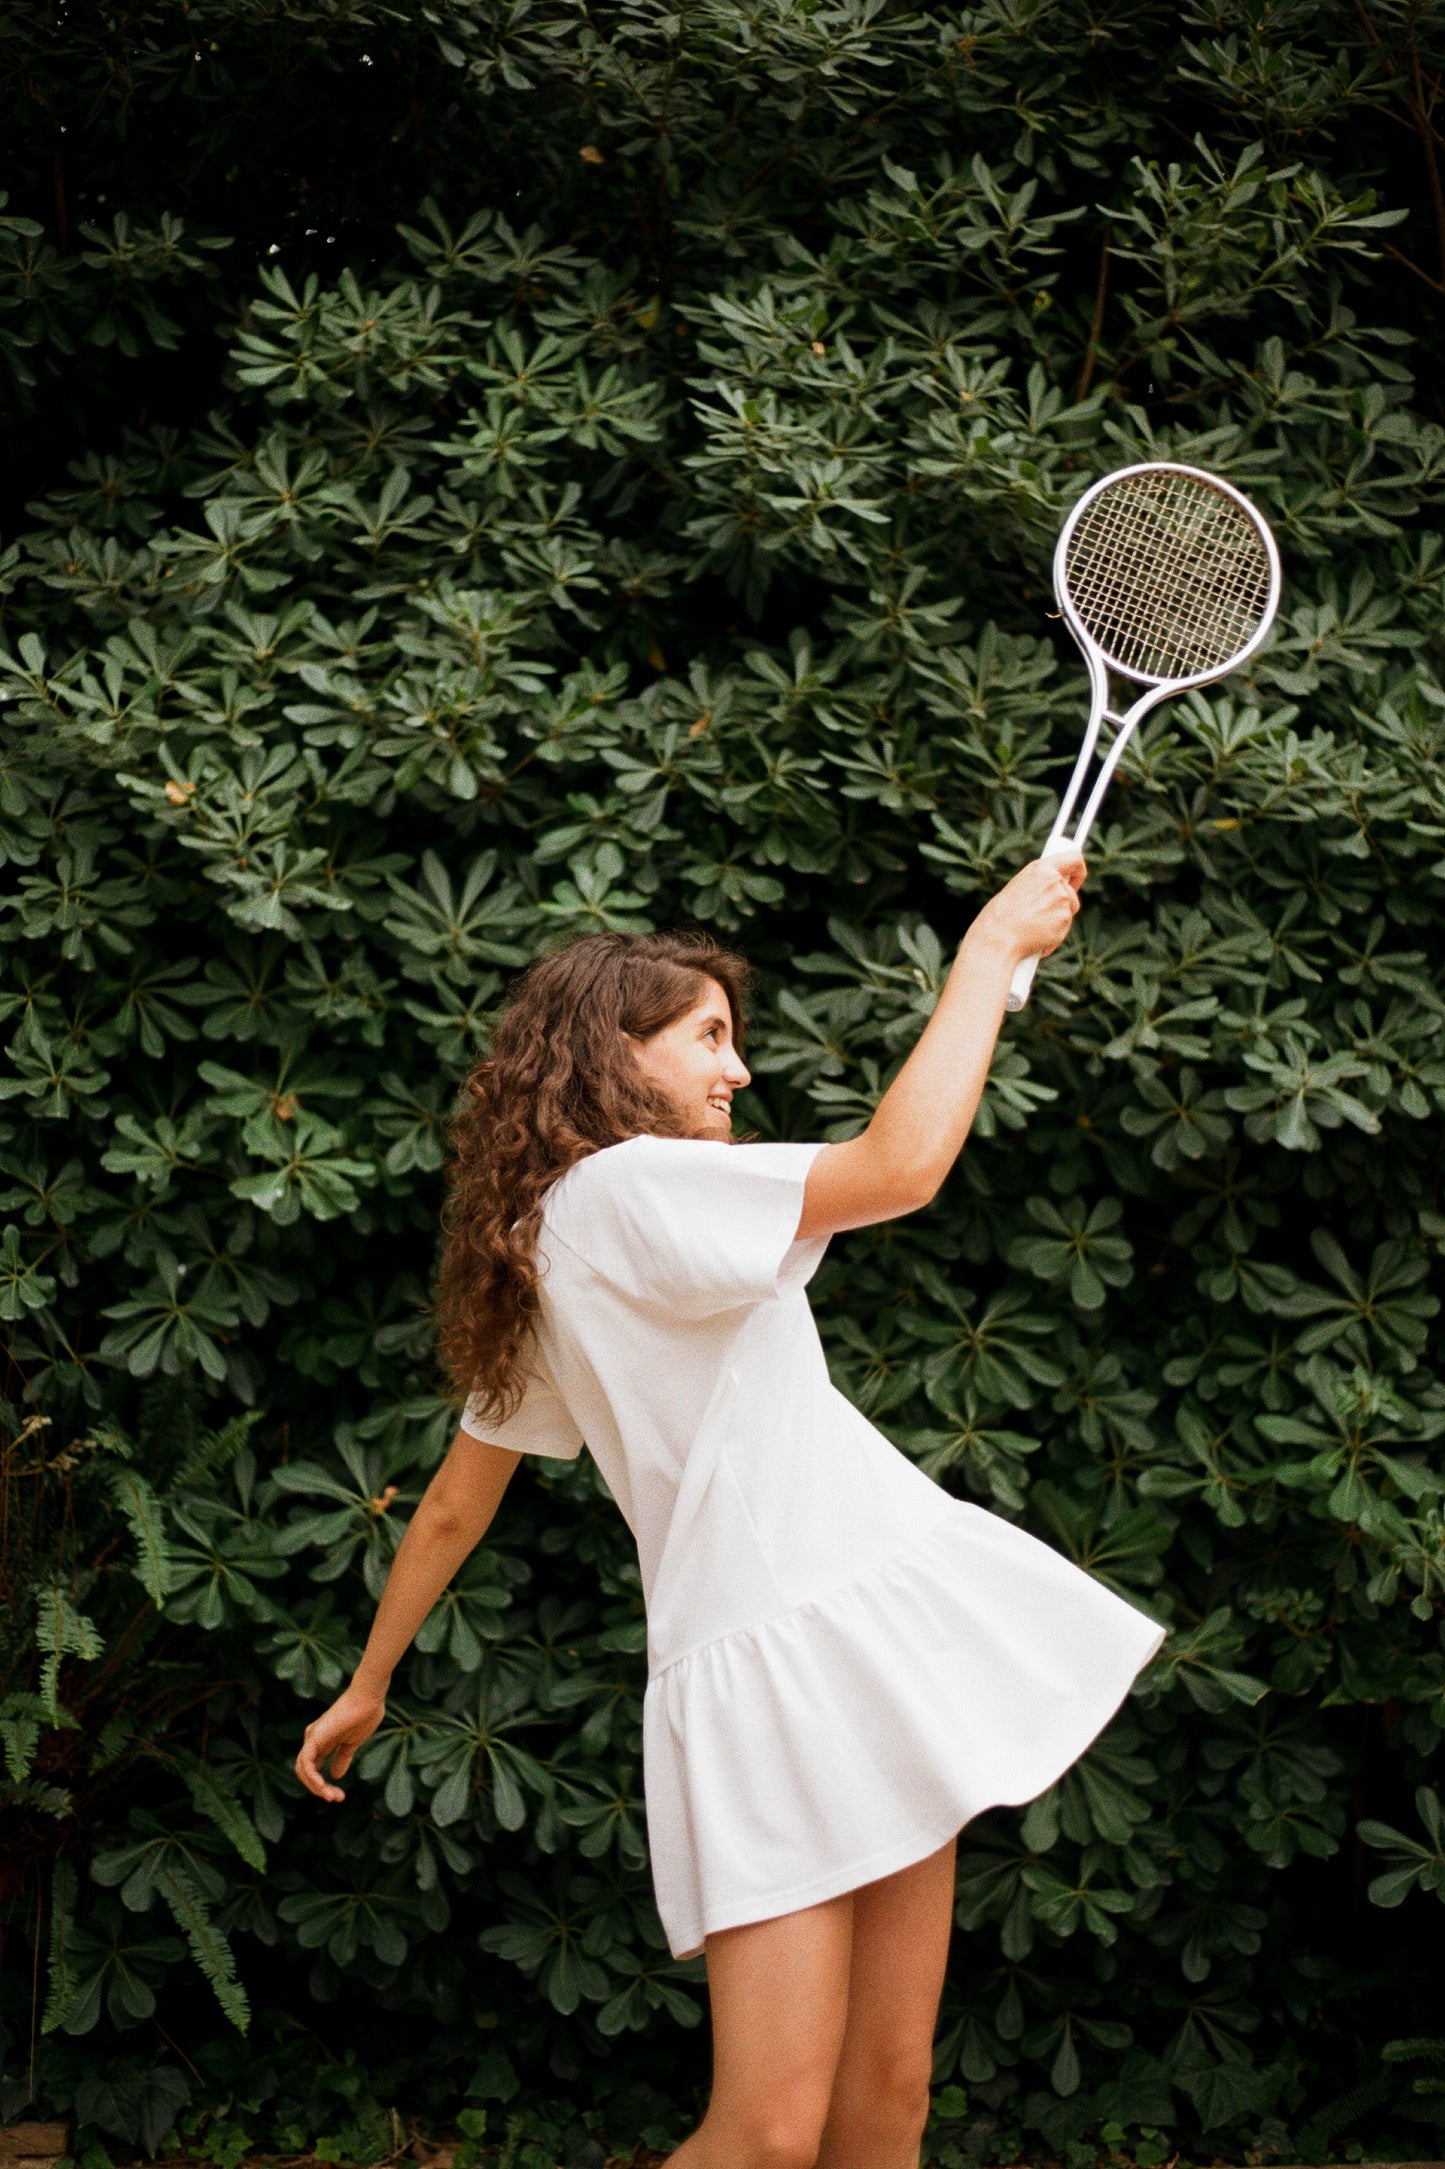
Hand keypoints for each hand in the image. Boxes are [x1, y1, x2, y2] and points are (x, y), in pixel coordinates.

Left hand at [295, 1680, 385, 1803]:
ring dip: (317, 1788)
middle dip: (319, 1789)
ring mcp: (312, 1738)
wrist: (369, 1698)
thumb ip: (342, 1757)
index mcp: (322, 1741)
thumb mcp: (353, 1742)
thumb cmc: (365, 1714)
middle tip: (337, 1799)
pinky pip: (307, 1764)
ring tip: (333, 1796)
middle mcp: (313, 1739)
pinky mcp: (314, 1737)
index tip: (340, 1796)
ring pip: (304, 1771)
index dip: (323, 1785)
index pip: (314, 1769)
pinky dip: (313, 1778)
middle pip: (306, 1773)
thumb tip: (335, 1776)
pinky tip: (324, 1786)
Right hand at [968, 850, 1085, 967]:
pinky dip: (1053, 937)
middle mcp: (1055, 881)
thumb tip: (1050, 894)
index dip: (1078, 870)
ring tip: (1033, 928)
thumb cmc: (998, 917)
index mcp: (1040, 868)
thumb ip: (1038, 887)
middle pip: (1071, 893)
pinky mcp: (1064, 920)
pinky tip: (1035, 939)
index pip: (1074, 858)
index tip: (1074, 880)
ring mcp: (1062, 901)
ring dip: (1056, 921)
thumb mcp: (1016, 889)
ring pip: (1069, 912)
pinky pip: (1063, 930)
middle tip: (1045, 914)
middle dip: (1063, 904)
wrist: (997, 938)